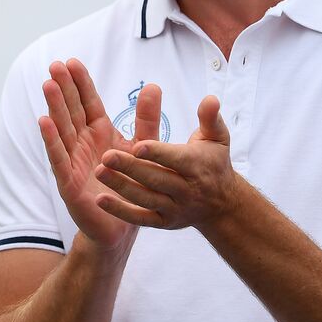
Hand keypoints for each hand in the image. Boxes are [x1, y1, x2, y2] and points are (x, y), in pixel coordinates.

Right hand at [38, 59, 160, 250]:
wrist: (122, 226)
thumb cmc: (130, 185)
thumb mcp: (143, 148)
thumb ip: (147, 119)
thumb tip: (154, 85)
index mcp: (100, 133)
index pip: (88, 103)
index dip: (80, 84)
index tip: (72, 62)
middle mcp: (82, 144)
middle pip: (72, 111)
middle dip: (63, 88)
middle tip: (55, 65)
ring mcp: (72, 162)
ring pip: (62, 129)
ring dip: (54, 107)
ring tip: (48, 85)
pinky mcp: (68, 182)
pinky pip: (59, 158)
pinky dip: (51, 140)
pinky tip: (43, 121)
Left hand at [93, 94, 243, 229]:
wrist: (222, 205)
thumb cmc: (213, 163)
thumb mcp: (217, 139)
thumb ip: (210, 118)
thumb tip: (210, 99)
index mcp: (197, 166)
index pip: (175, 160)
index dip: (157, 154)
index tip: (137, 146)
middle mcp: (186, 190)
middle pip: (156, 179)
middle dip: (131, 168)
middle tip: (107, 156)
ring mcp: (173, 208)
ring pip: (145, 198)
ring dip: (121, 187)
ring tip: (99, 172)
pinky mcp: (162, 222)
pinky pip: (140, 218)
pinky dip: (120, 211)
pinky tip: (100, 200)